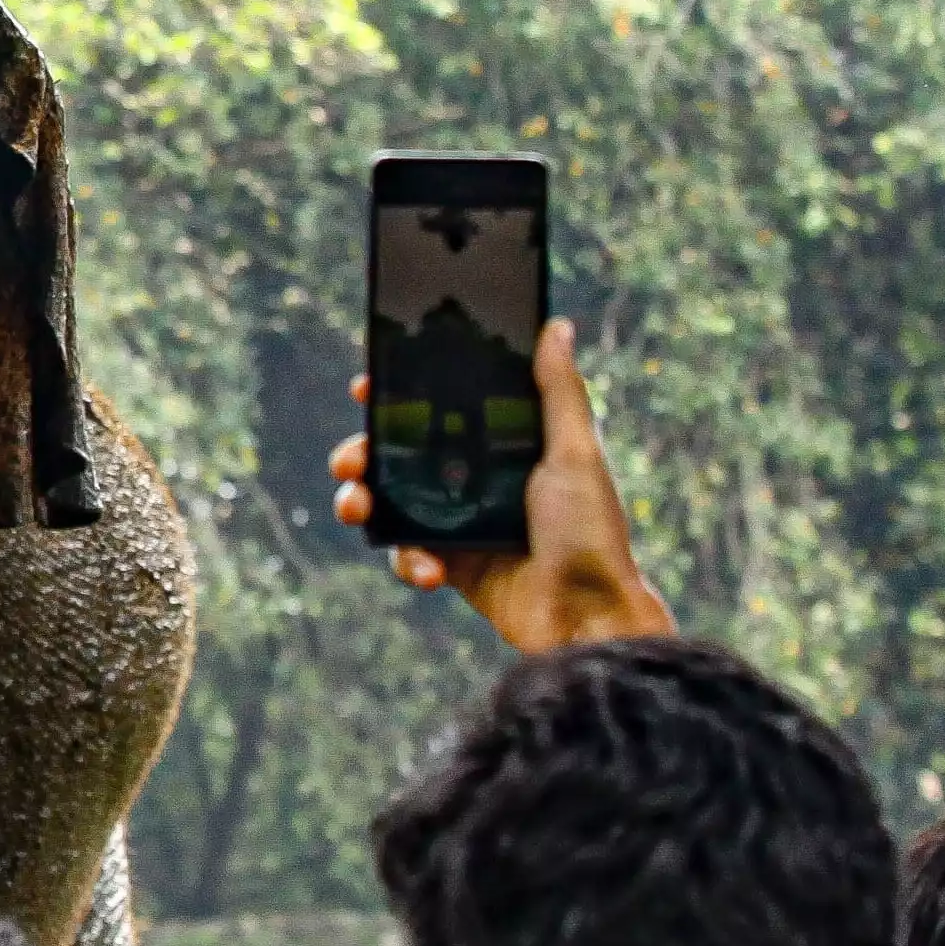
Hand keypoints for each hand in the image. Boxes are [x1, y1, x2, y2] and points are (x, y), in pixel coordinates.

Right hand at [327, 317, 673, 653]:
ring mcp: (459, 522)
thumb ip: (560, 391)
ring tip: (359, 509)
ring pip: (388, 502)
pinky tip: (429, 570)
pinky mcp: (449, 565)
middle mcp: (476, 479)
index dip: (398, 396)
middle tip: (352, 461)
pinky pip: (405, 553)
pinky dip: (407, 559)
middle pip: (398, 454)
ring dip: (361, 502)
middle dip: (362, 453)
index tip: (366, 387)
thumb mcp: (577, 453)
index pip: (441, 408)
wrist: (587, 618)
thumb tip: (557, 326)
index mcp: (505, 446)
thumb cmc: (593, 533)